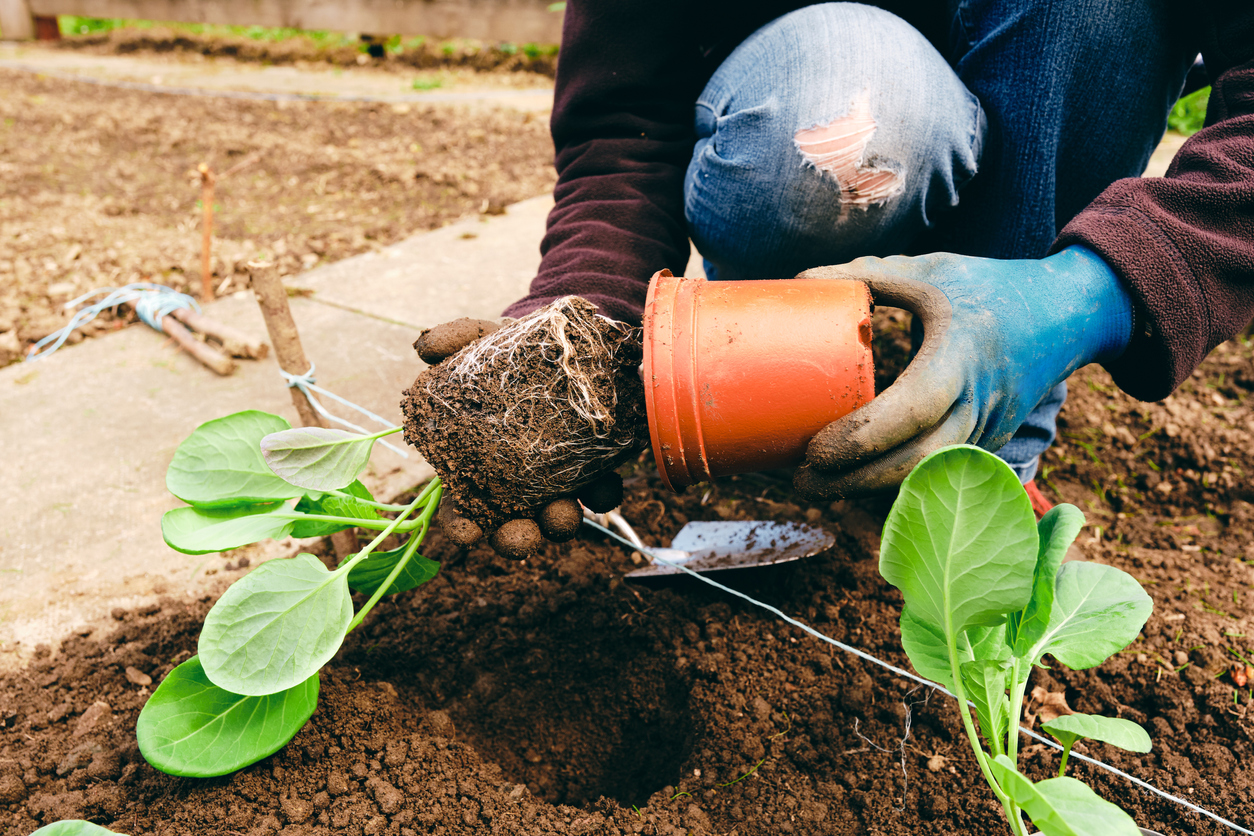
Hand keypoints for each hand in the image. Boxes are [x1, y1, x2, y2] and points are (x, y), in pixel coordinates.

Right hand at [414, 318, 623, 557]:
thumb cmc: (510, 350)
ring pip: (558, 516)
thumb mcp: (483, 338)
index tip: (466, 532)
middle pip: (512, 526)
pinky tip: (603, 488)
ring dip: (559, 523)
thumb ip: (453, 339)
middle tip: (518, 536)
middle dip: (515, 539)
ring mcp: (559, 478)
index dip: (462, 526)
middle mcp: (518, 482)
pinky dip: (603, 495)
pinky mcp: (596, 465)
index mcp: (479, 463)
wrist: (567, 342)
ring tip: (561, 514)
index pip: (464, 510)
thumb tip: (423, 346)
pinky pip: (601, 492)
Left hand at [791, 246, 1133, 498]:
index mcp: (962, 356)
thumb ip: (866, 275)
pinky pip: (941, 476)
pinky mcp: (988, 445)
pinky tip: (856, 485)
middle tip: (802, 481)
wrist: (1068, 317)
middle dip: (857, 481)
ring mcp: (988, 430)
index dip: (863, 437)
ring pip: (930, 478)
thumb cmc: (990, 290)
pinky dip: (898, 485)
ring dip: (872, 491)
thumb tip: (799, 280)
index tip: (815, 449)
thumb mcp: (932, 272)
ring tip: (818, 487)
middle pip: (919, 462)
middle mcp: (979, 402)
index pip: (914, 409)